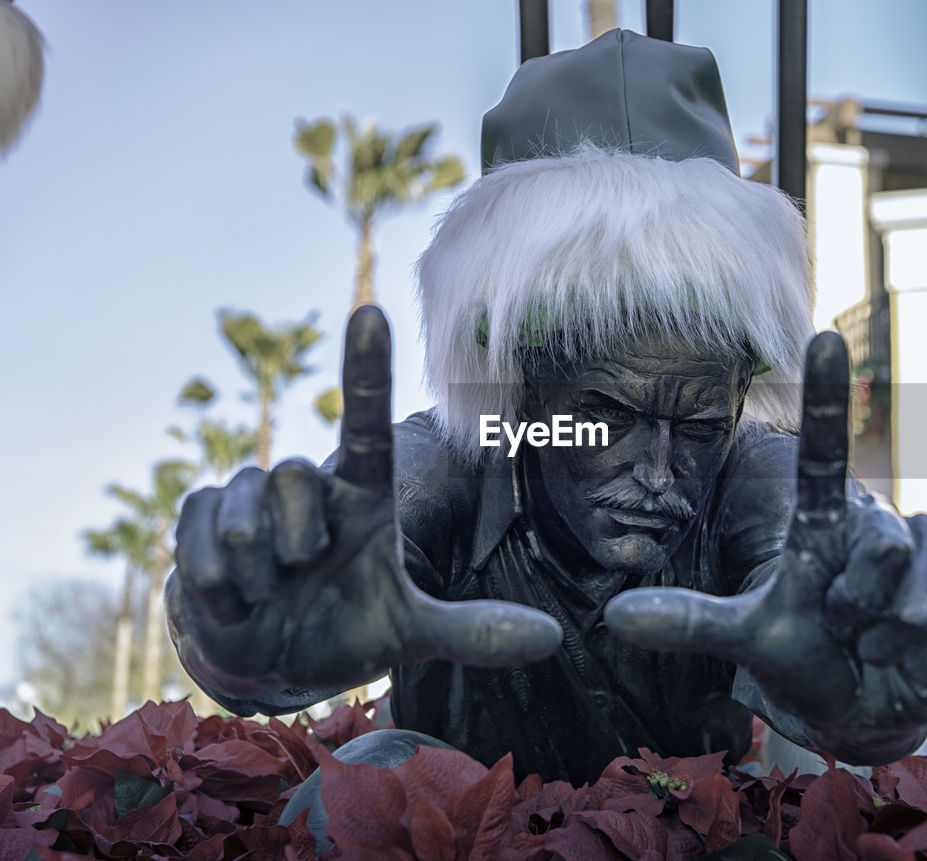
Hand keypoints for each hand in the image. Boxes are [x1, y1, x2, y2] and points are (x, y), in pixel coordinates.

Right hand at [166, 306, 562, 701]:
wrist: (271, 661)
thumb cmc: (346, 630)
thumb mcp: (409, 633)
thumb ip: (473, 631)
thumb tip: (549, 638)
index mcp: (364, 495)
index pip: (366, 424)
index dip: (366, 370)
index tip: (371, 312)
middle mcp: (311, 486)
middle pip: (294, 480)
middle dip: (298, 547)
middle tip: (303, 577)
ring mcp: (251, 496)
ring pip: (245, 517)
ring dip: (256, 575)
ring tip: (268, 593)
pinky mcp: (199, 516)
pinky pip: (198, 542)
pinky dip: (217, 587)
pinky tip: (231, 600)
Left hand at [604, 332, 926, 759]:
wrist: (867, 703)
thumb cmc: (803, 656)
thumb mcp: (747, 638)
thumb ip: (688, 622)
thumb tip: (613, 618)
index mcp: (821, 521)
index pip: (822, 452)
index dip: (827, 396)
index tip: (822, 336)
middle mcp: (875, 518)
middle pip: (883, 550)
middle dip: (859, 609)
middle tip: (846, 631)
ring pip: (919, 590)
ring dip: (896, 637)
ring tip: (878, 644)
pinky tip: (920, 650)